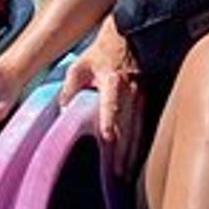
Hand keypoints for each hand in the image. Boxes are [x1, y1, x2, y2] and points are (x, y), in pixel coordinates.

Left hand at [59, 33, 143, 176]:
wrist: (129, 36)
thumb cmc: (102, 52)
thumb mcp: (79, 66)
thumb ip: (69, 89)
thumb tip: (61, 112)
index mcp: (113, 81)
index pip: (111, 104)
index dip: (109, 121)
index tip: (108, 138)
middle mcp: (130, 92)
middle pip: (127, 126)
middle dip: (123, 151)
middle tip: (118, 173)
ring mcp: (141, 97)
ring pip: (138, 130)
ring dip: (132, 153)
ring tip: (126, 173)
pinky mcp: (147, 101)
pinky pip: (144, 127)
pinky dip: (139, 145)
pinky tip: (136, 159)